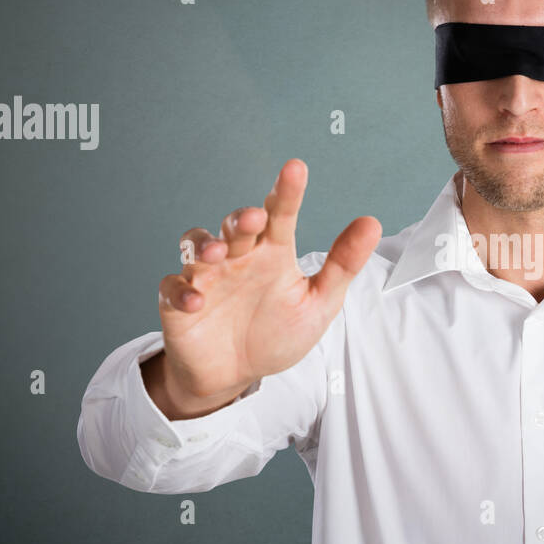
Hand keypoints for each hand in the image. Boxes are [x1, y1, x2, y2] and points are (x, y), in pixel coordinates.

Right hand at [153, 158, 380, 414]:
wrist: (236, 375)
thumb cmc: (276, 332)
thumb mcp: (318, 302)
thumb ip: (343, 264)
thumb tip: (371, 223)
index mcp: (272, 253)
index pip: (280, 215)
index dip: (286, 192)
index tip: (295, 169)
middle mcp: (238, 258)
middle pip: (235, 226)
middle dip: (241, 219)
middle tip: (255, 217)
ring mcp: (207, 278)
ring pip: (197, 245)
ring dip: (205, 244)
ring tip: (219, 253)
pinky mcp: (180, 304)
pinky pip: (173, 288)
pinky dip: (181, 292)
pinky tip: (196, 302)